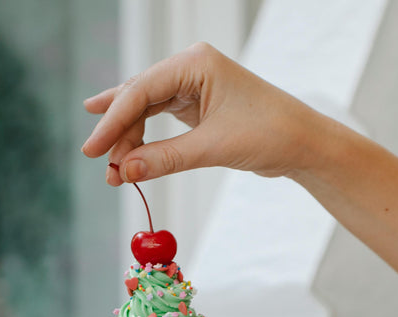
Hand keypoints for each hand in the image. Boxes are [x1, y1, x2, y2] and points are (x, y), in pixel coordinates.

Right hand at [81, 42, 320, 184]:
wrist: (305, 144)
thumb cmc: (270, 134)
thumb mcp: (214, 147)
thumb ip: (166, 158)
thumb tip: (125, 172)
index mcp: (196, 63)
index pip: (141, 90)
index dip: (113, 122)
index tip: (92, 150)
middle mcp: (192, 69)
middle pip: (139, 99)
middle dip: (120, 134)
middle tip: (102, 165)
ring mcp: (194, 86)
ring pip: (147, 110)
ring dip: (131, 141)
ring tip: (115, 171)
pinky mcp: (199, 107)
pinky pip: (161, 120)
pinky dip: (147, 141)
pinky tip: (126, 152)